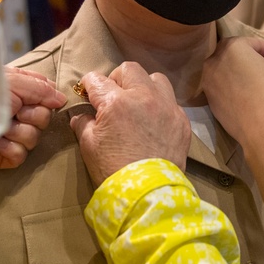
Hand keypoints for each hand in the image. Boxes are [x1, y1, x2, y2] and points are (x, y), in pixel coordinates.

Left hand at [0, 67, 66, 169]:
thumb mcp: (14, 81)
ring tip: (0, 127)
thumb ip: (40, 88)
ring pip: (34, 137)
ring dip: (18, 130)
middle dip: (32, 114)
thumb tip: (62, 99)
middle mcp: (17, 114)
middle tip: (14, 111)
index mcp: (19, 94)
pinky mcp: (3, 156)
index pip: (47, 97)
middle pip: (45, 119)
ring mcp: (11, 136)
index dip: (47, 98)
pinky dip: (9, 147)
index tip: (37, 97)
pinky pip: (21, 154)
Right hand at [70, 62, 190, 185]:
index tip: (88, 92)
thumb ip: (83, 122)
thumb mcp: (89, 145)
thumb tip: (82, 114)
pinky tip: (153, 121)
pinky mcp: (182, 121)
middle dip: (117, 79)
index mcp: (116, 102)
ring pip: (156, 79)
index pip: (97, 79)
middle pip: (129, 69)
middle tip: (112, 96)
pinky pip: (171, 101)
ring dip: (143, 86)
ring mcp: (167, 107)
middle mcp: (144, 97)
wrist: (146, 194)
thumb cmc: (112, 170)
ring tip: (138, 104)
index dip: (89, 84)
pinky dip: (160, 106)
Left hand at [202, 36, 263, 148]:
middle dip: (255, 61)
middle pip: (238, 56)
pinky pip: (225, 89)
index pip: (254, 43)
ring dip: (246, 76)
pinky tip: (251, 97)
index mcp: (232, 47)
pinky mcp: (210, 101)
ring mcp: (209, 83)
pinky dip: (237, 89)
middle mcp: (214, 61)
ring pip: (230, 74)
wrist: (262, 129)